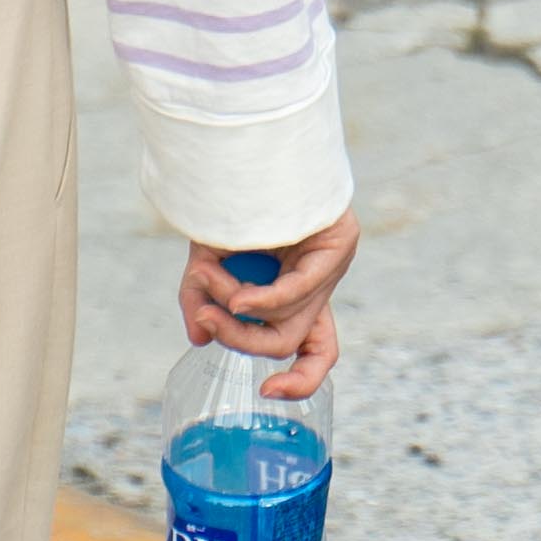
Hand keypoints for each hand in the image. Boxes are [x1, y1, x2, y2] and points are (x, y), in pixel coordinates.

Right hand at [184, 214, 355, 395]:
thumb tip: (199, 339)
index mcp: (297, 291)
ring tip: (204, 277)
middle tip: (205, 315)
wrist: (242, 148)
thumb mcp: (206, 259)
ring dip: (237, 311)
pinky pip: (301, 292)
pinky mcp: (340, 242)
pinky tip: (236, 297)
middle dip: (239, 338)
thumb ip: (202, 299)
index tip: (268, 393)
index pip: (318, 349)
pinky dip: (263, 300)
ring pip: (289, 323)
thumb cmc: (226, 202)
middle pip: (288, 341)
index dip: (301, 380)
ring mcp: (334, 263)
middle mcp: (321, 282)